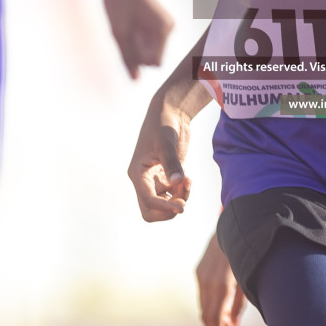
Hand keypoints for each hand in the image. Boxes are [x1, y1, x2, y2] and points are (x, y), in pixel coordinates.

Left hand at [102, 0, 173, 78]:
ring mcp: (163, 25)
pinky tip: (127, 20)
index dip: (136, 58)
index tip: (126, 38)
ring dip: (132, 43)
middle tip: (124, 27)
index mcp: (165, 29)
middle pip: (151, 58)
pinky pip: (144, 42)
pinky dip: (132, 37)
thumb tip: (135, 81)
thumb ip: (127, 58)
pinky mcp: (155, 23)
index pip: (155, 63)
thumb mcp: (118, 32)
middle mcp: (168, 27)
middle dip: (134, 50)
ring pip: (146, 51)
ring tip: (125, 22)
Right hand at [127, 91, 191, 221]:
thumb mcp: (166, 144)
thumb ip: (172, 163)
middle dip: (167, 212)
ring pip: (164, 204)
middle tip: (183, 203)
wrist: (170, 114)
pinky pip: (174, 195)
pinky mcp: (166, 177)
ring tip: (188, 181)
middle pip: (150, 211)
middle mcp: (144, 180)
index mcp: (137, 174)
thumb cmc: (163, 125)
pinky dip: (183, 192)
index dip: (164, 207)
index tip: (182, 207)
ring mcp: (155, 180)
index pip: (148, 200)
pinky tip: (188, 178)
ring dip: (179, 199)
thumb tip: (178, 182)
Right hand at [196, 232, 247, 325]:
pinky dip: (209, 306)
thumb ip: (240, 304)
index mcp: (222, 286)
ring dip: (211, 319)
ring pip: (203, 305)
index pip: (215, 318)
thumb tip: (233, 324)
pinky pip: (203, 295)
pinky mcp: (199, 271)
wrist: (234, 227)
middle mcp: (208, 282)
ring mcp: (202, 276)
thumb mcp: (249, 280)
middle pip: (206, 315)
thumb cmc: (247, 254)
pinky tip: (220, 310)